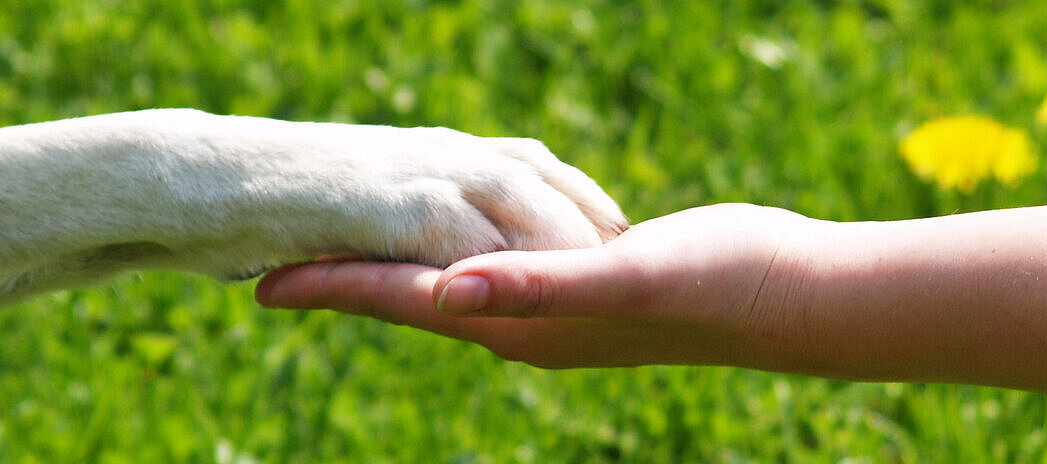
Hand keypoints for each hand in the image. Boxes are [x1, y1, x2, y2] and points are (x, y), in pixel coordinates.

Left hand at [255, 203, 825, 369]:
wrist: (787, 291)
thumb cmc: (713, 284)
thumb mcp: (622, 278)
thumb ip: (535, 286)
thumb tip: (445, 293)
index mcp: (520, 321)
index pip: (405, 300)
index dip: (332, 287)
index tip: (259, 280)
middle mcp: (526, 318)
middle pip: (412, 296)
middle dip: (346, 279)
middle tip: (280, 255)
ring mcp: (555, 300)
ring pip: (452, 277)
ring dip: (397, 262)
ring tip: (349, 242)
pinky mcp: (585, 274)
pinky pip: (501, 257)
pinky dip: (460, 241)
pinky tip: (454, 223)